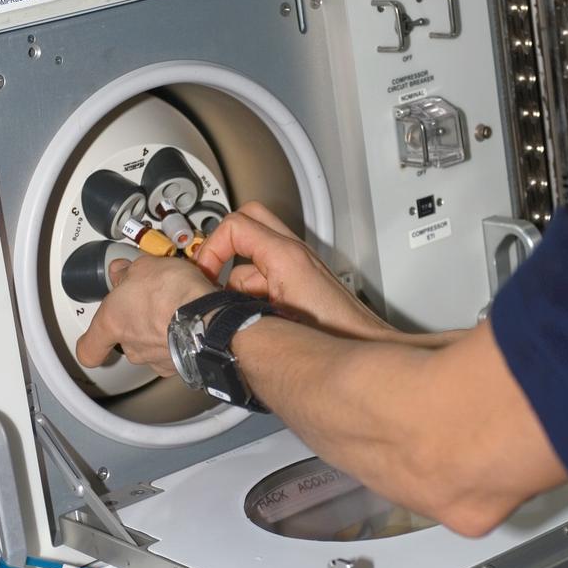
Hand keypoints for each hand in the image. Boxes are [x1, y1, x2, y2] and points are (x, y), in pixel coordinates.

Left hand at [76, 253, 212, 373]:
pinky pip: (177, 352)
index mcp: (112, 322)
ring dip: (161, 332)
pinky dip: (181, 340)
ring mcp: (156, 359)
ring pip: (153, 347)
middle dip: (138, 323)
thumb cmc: (171, 293)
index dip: (91, 345)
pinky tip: (189, 322)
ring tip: (175, 309)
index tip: (92, 340)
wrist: (206, 316)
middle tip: (150, 303)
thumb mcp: (144, 267)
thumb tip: (122, 271)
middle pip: (127, 341)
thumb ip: (128, 272)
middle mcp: (132, 346)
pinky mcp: (181, 365)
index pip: (88, 349)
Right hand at [196, 201, 392, 340]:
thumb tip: (208, 301)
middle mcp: (294, 254)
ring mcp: (299, 267)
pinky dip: (252, 290)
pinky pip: (267, 274)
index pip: (234, 225)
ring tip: (230, 309)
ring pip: (255, 253)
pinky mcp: (301, 284)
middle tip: (209, 273)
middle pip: (247, 221)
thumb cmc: (332, 333)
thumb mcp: (270, 317)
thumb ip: (235, 302)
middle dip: (222, 245)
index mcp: (286, 255)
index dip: (211, 247)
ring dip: (236, 276)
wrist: (364, 347)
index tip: (203, 274)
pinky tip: (251, 318)